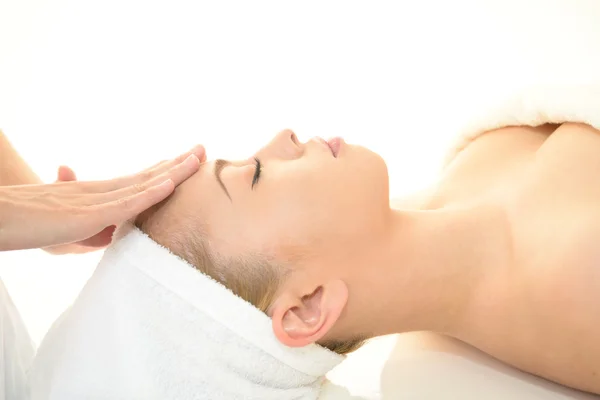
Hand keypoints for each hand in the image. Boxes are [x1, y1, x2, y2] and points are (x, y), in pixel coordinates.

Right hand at [0, 146, 205, 252]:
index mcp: (99, 195)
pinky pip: (126, 203)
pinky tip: (171, 183)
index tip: (187, 161)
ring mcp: (97, 201)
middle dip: (177, 164)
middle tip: (202, 150)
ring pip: (143, 183)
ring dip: (173, 171)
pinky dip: (150, 193)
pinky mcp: (89, 215)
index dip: (165, 171)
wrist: (1, 219)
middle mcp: (102, 192)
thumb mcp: (71, 230)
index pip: (140, 181)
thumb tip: (112, 231)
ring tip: (197, 158)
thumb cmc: (30, 224)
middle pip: (147, 175)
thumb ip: (94, 229)